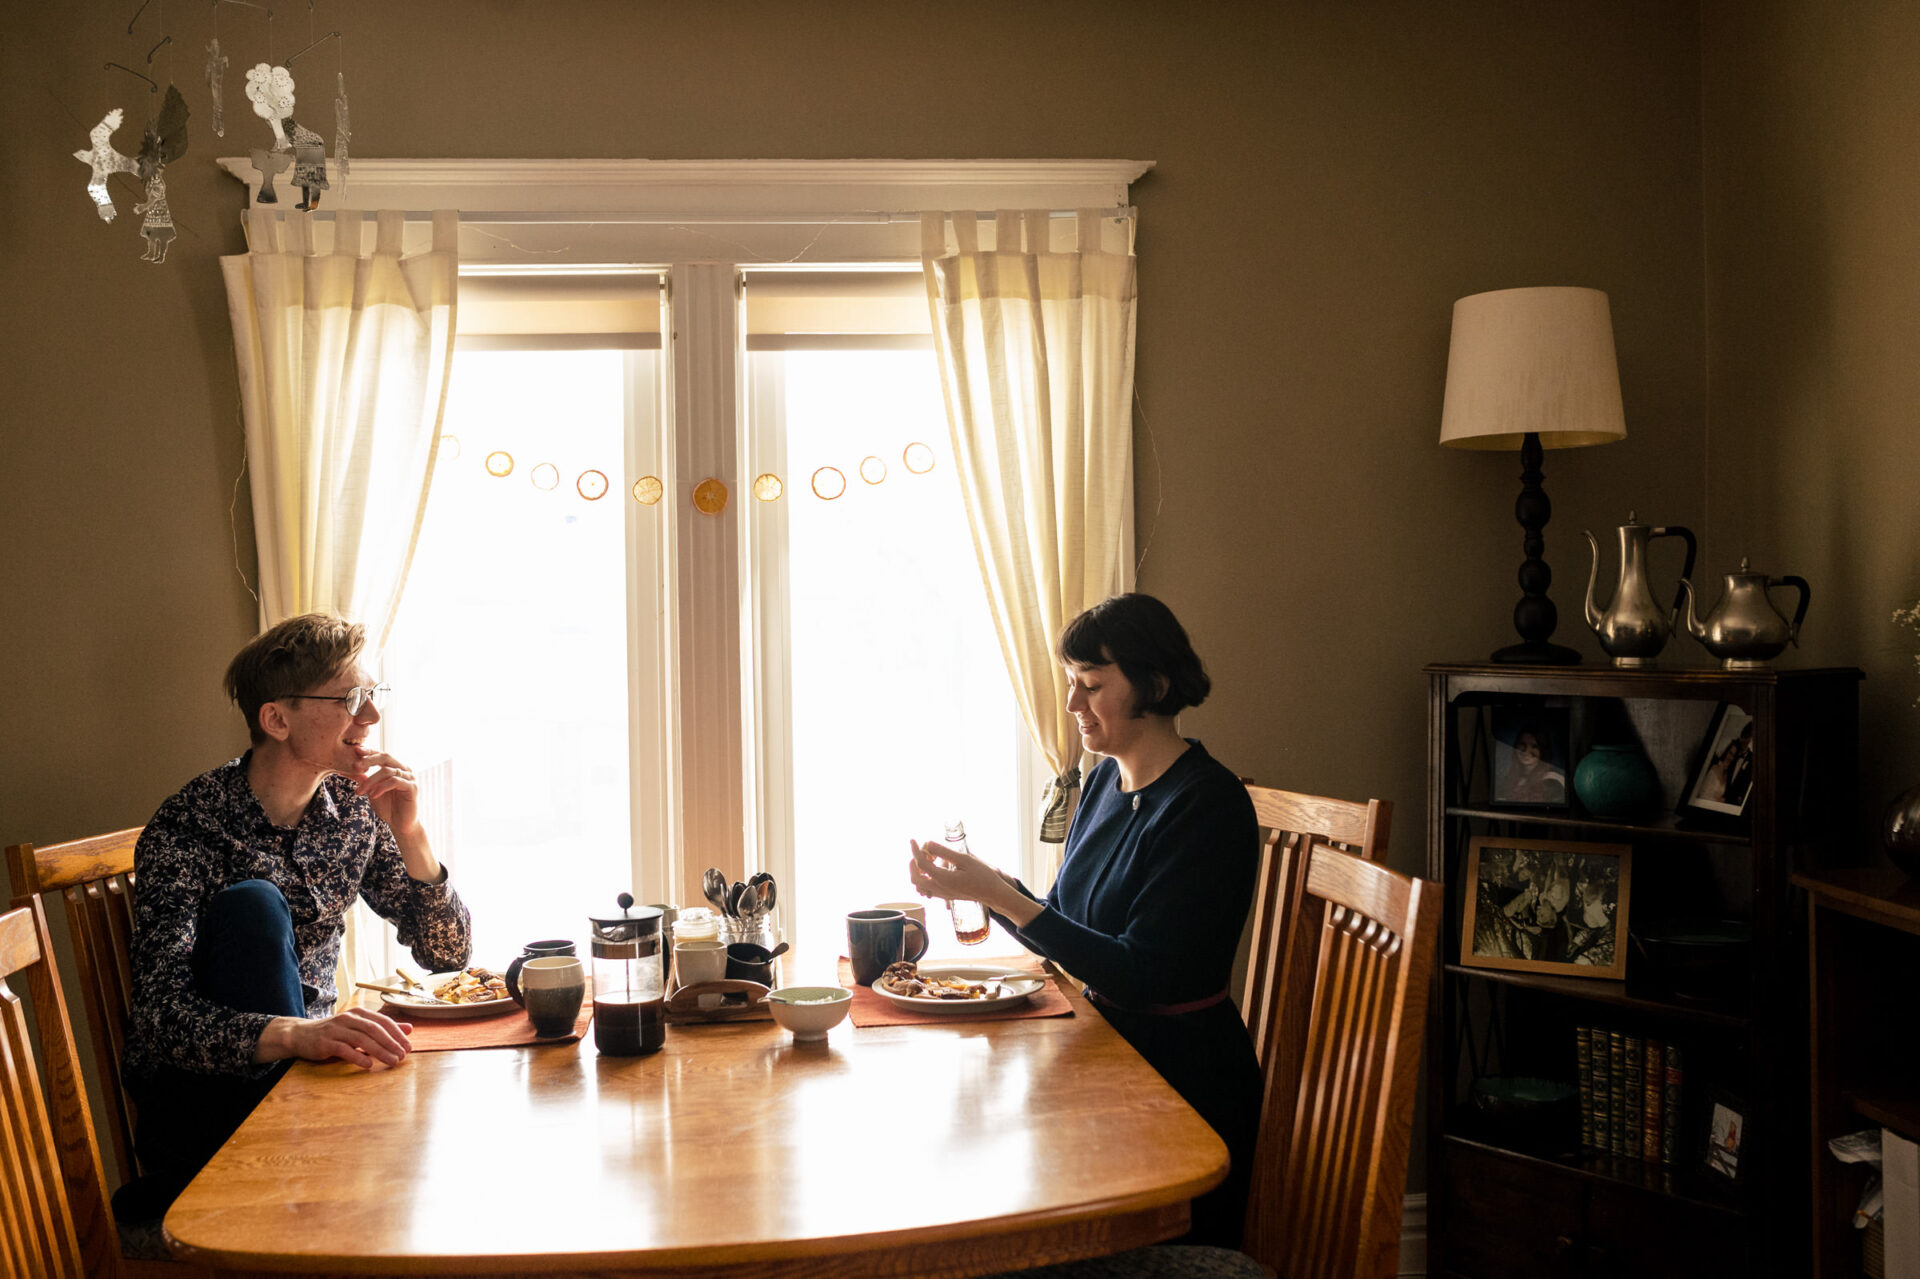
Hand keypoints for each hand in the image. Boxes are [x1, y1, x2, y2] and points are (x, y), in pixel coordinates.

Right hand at [258, 1007, 412, 1068]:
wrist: (301, 1035)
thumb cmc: (335, 1033)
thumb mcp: (359, 1028)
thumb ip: (383, 1029)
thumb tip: (410, 1029)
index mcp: (359, 1013)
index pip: (383, 1022)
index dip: (398, 1034)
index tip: (409, 1047)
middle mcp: (349, 1018)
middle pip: (375, 1030)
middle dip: (392, 1043)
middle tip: (403, 1056)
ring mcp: (337, 1030)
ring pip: (362, 1039)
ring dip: (380, 1051)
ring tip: (392, 1062)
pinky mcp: (326, 1042)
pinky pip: (345, 1049)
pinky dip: (358, 1057)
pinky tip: (369, 1065)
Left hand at [350, 750, 419, 830]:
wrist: (400, 824)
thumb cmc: (388, 807)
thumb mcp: (372, 791)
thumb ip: (365, 780)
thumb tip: (350, 770)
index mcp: (396, 768)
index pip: (382, 755)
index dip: (370, 751)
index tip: (355, 751)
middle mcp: (405, 770)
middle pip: (386, 757)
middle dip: (369, 760)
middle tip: (355, 766)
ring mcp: (410, 778)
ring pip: (387, 771)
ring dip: (371, 781)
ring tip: (360, 791)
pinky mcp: (412, 787)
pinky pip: (394, 781)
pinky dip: (381, 787)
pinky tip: (373, 795)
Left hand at [909, 839, 999, 903]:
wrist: (992, 893)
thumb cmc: (982, 875)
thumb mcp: (964, 859)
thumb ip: (944, 852)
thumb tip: (929, 844)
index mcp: (943, 878)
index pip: (921, 864)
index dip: (915, 850)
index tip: (913, 840)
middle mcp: (939, 888)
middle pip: (914, 878)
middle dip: (912, 864)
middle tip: (920, 852)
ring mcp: (942, 894)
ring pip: (919, 886)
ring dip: (918, 872)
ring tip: (928, 859)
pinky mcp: (945, 896)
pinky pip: (927, 889)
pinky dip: (924, 878)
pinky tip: (933, 869)